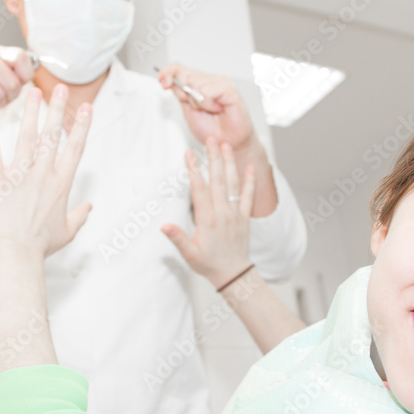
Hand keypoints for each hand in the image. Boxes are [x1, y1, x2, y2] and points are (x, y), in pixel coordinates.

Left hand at [0, 85, 91, 258]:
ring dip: (30, 113)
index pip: (75, 148)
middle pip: (52, 135)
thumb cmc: (40, 246)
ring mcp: (19, 175)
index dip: (82, 126)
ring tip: (32, 93)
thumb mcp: (67, 231)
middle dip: (57, 108)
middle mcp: (42, 175)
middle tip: (60, 88)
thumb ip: (80, 216)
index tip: (87, 108)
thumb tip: (88, 208)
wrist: (15, 253)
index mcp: (61, 185)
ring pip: (26, 137)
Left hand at [157, 63, 256, 153]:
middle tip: (199, 108)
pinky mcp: (229, 88)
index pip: (178, 68)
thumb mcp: (188, 109)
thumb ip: (179, 93)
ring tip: (211, 110)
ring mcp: (221, 82)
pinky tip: (218, 109)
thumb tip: (167, 78)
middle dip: (186, 95)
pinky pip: (207, 91)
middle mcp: (210, 79)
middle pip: (185, 75)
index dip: (167, 73)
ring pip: (195, 84)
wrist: (228, 142)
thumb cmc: (212, 128)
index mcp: (199, 82)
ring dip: (199, 102)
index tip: (163, 83)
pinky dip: (208, 104)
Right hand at [162, 138, 255, 289]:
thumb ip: (177, 238)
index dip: (193, 170)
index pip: (199, 189)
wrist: (233, 274)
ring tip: (226, 145)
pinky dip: (250, 181)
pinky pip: (248, 196)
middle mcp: (222, 213)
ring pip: (232, 184)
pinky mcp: (244, 217)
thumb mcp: (189, 254)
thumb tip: (163, 226)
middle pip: (216, 180)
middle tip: (210, 139)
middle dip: (212, 158)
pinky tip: (249, 166)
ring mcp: (234, 213)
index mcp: (207, 220)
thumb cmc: (208, 264)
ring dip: (229, 163)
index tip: (188, 154)